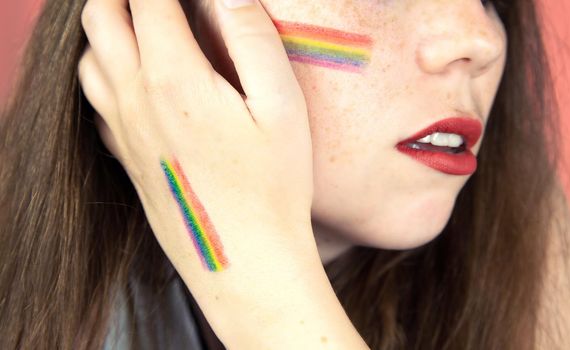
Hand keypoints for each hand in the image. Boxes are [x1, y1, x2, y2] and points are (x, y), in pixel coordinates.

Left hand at [77, 1, 370, 347]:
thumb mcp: (281, 107)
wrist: (246, 259)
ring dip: (107, 27)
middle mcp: (136, 100)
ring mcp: (124, 132)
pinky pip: (94, 101)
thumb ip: (252, 38)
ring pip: (89, 57)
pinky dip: (104, 72)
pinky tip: (133, 79)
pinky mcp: (126, 158)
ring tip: (141, 23)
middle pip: (100, 16)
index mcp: (175, 78)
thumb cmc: (274, 186)